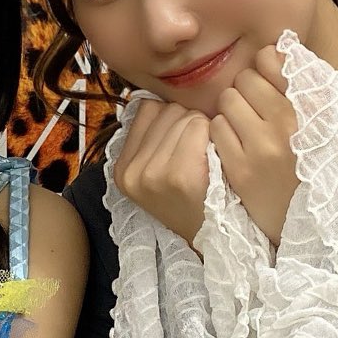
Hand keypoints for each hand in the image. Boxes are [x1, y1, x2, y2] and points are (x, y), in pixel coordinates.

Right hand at [111, 97, 209, 246]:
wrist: (215, 241)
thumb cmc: (192, 200)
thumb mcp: (156, 173)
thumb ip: (152, 137)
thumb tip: (158, 96)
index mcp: (122, 169)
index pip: (147, 109)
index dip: (172, 119)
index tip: (182, 142)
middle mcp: (133, 171)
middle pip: (168, 111)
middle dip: (188, 122)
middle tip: (199, 150)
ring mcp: (155, 174)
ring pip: (185, 116)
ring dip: (203, 128)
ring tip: (207, 155)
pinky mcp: (181, 175)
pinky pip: (199, 126)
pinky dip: (212, 134)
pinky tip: (215, 156)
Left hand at [210, 47, 298, 246]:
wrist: (312, 221)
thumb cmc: (316, 161)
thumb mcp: (325, 118)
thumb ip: (302, 82)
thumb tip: (273, 49)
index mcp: (314, 106)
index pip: (274, 60)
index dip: (264, 67)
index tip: (267, 82)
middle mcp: (290, 123)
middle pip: (245, 79)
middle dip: (245, 90)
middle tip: (254, 110)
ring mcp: (263, 147)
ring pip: (227, 101)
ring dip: (230, 112)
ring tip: (244, 129)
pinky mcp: (241, 168)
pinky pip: (216, 129)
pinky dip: (221, 134)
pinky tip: (235, 147)